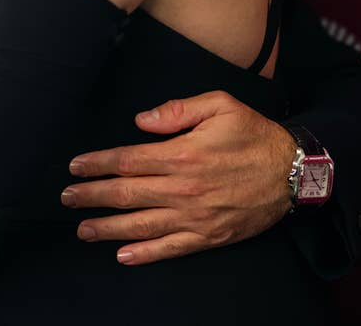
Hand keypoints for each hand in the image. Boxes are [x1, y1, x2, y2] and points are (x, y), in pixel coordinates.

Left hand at [61, 91, 295, 265]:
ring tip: (83, 228)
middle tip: (67, 197)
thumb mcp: (219, 105)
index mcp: (183, 154)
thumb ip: (177, 109)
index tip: (75, 166)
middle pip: (127, 194)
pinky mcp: (209, 236)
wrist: (294, 172)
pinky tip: (122, 255)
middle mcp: (184, 189)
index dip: (98, 164)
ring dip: (108, 228)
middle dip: (92, 196)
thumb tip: (141, 120)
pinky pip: (171, 249)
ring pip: (142, 226)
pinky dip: (145, 254)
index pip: (128, 160)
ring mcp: (196, 217)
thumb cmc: (253, 133)